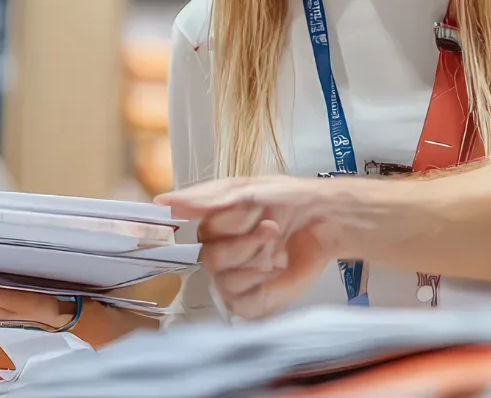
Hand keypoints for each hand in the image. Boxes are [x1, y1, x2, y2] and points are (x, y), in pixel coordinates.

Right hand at [160, 176, 361, 318]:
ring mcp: (233, 279)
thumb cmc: (289, 200)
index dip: (216, 225)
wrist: (326, 220)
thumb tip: (164, 201)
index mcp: (213, 226)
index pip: (191, 233)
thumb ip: (205, 199)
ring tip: (277, 246)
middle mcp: (218, 254)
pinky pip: (241, 301)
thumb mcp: (247, 189)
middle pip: (208, 258)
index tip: (237, 214)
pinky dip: (262, 283)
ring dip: (255, 258)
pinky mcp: (252, 300)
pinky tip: (276, 269)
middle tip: (271, 227)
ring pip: (224, 279)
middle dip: (244, 241)